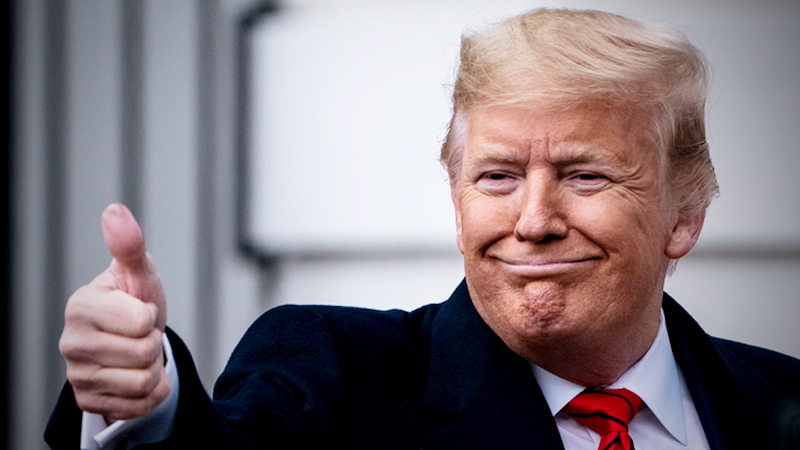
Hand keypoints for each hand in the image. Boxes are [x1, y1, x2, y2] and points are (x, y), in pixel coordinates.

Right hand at [59, 203, 169, 422]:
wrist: (131, 339)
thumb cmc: (134, 299)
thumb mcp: (138, 273)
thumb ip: (129, 245)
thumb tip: (114, 210)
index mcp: (81, 305)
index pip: (142, 321)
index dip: (152, 317)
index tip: (140, 311)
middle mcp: (71, 342)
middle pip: (145, 353)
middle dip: (154, 343)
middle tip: (141, 334)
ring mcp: (76, 375)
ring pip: (143, 381)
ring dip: (153, 368)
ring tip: (138, 353)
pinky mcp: (88, 402)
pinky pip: (138, 406)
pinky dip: (150, 393)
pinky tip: (137, 377)